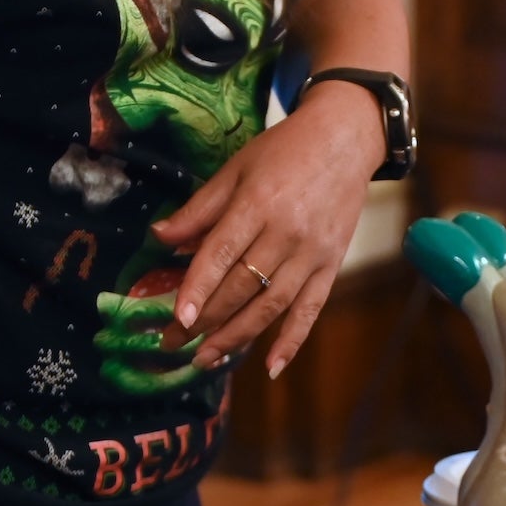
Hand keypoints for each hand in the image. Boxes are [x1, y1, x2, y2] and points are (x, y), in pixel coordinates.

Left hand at [150, 81, 384, 377]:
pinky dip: (292, 340)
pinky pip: (311, 310)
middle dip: (206, 320)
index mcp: (258, 203)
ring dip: (237, 336)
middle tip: (173, 343)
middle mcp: (287, 233)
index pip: (222, 254)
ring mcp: (313, 253)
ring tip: (207, 358)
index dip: (199, 288)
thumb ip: (200, 208)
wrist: (345, 139)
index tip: (178, 319)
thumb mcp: (236, 169)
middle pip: (243, 286)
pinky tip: (271, 367)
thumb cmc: (284, 150)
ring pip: (272, 305)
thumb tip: (160, 238)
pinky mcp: (332, 265)